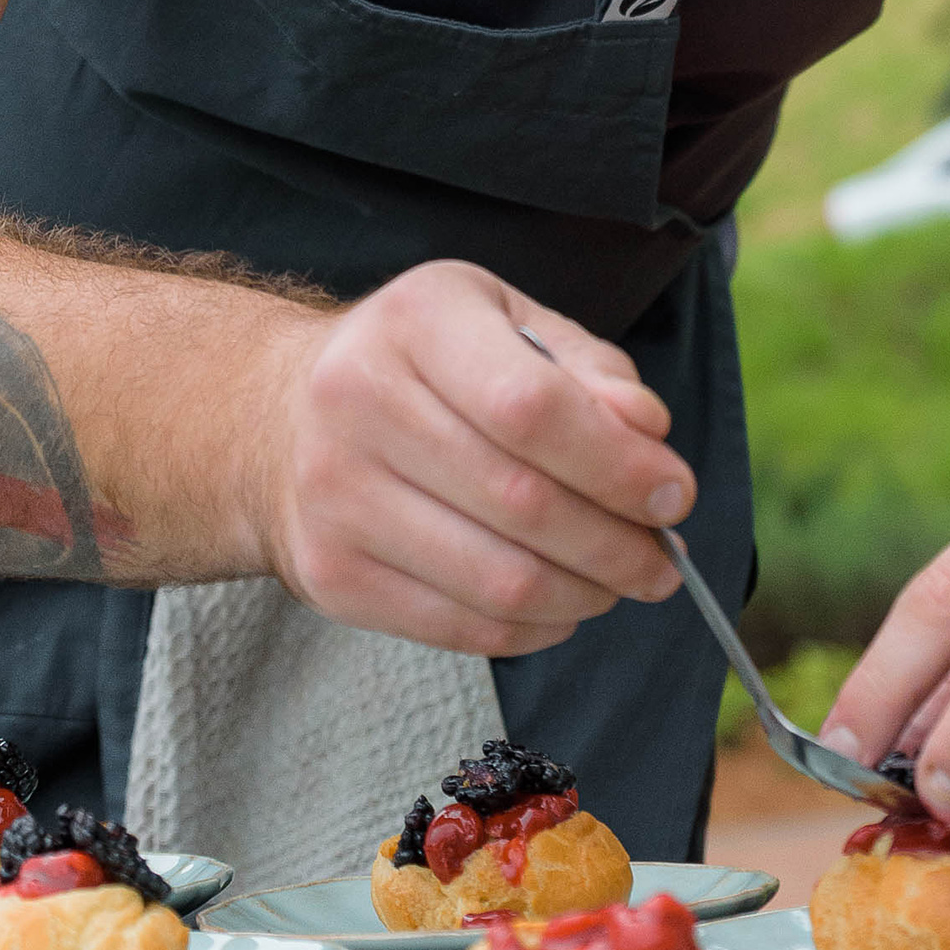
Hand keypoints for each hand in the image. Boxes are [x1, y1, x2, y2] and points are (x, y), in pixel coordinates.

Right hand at [249, 260, 695, 656]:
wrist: (276, 417)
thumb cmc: (422, 363)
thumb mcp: (504, 320)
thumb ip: (587, 368)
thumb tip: (648, 435)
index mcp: (416, 322)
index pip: (532, 407)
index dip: (618, 463)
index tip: (673, 494)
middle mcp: (359, 402)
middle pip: (522, 503)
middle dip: (616, 544)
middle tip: (661, 557)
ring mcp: (335, 497)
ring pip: (497, 579)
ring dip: (584, 594)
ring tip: (617, 581)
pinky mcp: (330, 577)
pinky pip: (461, 627)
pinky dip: (533, 628)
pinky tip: (560, 604)